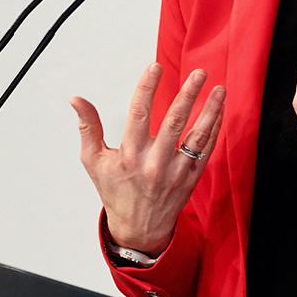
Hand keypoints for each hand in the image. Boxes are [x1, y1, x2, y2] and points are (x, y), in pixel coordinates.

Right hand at [70, 63, 224, 254]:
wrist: (139, 229)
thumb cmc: (116, 191)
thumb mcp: (94, 161)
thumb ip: (88, 127)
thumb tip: (76, 99)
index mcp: (129, 155)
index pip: (139, 113)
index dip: (147, 87)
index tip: (155, 67)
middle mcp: (154, 163)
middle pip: (174, 121)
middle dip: (188, 94)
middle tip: (198, 72)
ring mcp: (176, 172)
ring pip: (196, 136)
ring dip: (210, 110)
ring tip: (219, 89)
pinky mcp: (191, 179)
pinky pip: (206, 151)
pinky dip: (215, 129)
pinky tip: (219, 110)